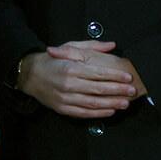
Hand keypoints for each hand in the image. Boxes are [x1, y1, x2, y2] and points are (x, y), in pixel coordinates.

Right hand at [18, 40, 137, 117]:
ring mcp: (65, 98)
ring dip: (111, 104)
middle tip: (131, 91)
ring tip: (125, 103)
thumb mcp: (68, 47)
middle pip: (98, 89)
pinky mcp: (62, 108)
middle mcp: (68, 84)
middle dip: (117, 90)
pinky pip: (83, 113)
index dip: (115, 76)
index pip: (97, 73)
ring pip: (93, 103)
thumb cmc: (51, 61)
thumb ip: (91, 46)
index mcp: (70, 68)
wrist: (29, 75)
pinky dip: (98, 113)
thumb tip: (111, 45)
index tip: (128, 77)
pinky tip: (110, 111)